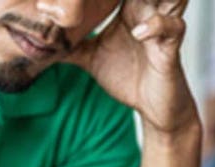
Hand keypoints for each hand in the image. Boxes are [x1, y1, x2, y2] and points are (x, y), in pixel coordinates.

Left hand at [62, 0, 198, 134]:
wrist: (152, 107)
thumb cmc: (126, 76)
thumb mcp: (91, 58)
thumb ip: (71, 46)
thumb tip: (41, 42)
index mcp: (128, 10)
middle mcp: (147, 12)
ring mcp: (161, 27)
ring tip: (128, 2)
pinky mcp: (170, 48)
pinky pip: (173, 27)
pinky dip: (157, 25)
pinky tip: (138, 32)